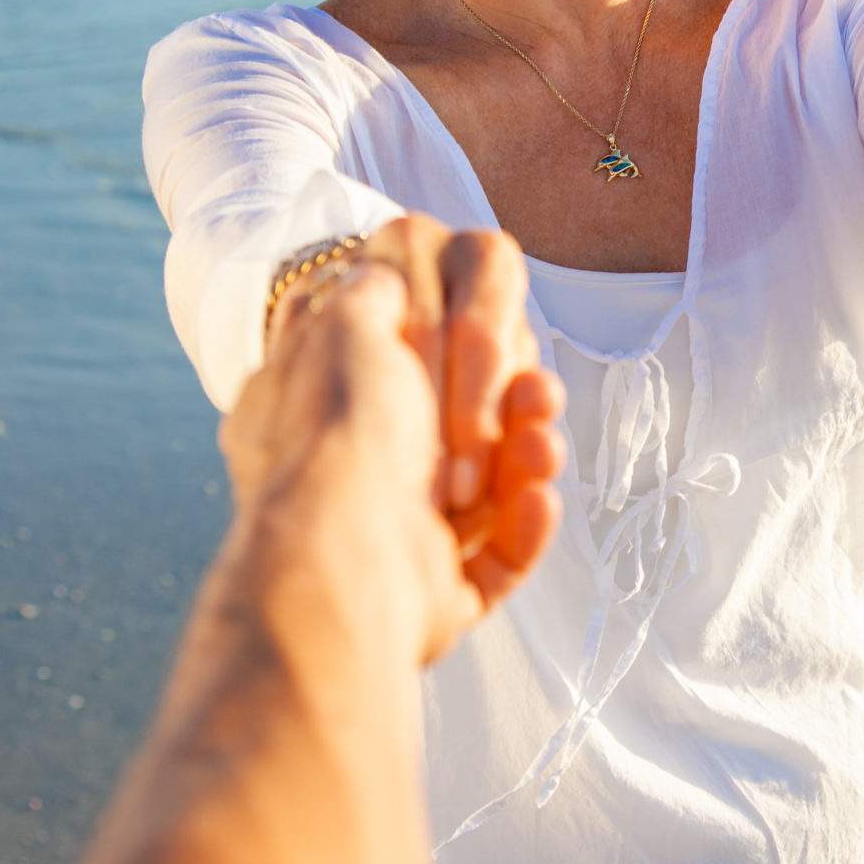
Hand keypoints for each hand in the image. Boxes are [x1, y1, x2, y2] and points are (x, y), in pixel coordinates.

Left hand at [232, 257, 563, 648]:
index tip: (466, 331)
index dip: (452, 332)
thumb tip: (384, 277)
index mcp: (323, 404)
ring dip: (527, 453)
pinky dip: (526, 526)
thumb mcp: (348, 325)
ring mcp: (398, 528)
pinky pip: (500, 554)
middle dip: (500, 399)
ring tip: (539, 444)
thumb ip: (374, 291)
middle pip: (463, 412)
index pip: (404, 351)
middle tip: (502, 406)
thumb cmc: (340, 437)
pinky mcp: (436, 586)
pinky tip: (539, 498)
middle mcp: (358, 463)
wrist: (342, 561)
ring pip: (490, 481)